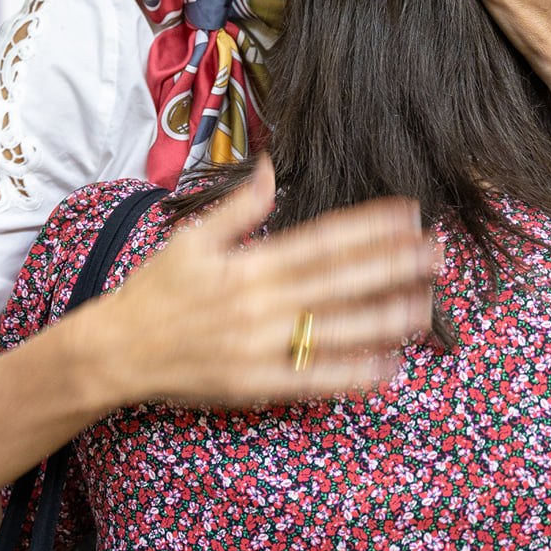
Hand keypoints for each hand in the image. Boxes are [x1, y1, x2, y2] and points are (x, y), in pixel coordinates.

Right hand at [82, 156, 433, 407]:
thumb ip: (238, 206)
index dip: (367, 227)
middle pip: (338, 281)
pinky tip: (388, 367)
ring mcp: (258, 347)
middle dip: (391, 265)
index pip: (320, 240)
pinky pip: (312, 379)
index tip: (407, 213)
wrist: (113, 352)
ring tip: (426, 304)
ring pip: (333, 329)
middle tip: (437, 252)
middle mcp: (258, 303)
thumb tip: (271, 165)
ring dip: (384, 318)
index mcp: (246, 264)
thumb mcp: (190, 239)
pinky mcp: (255, 385)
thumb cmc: (153, 292)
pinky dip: (351, 375)